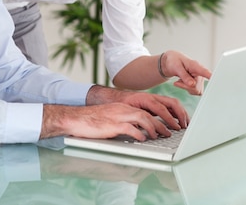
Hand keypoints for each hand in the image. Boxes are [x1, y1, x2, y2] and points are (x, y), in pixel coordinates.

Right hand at [40, 102, 172, 140]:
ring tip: (159, 136)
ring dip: (154, 128)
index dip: (159, 116)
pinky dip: (139, 134)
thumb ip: (125, 121)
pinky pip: (131, 129)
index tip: (167, 124)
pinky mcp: (113, 125)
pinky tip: (143, 139)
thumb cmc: (92, 120)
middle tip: (169, 132)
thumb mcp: (112, 117)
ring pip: (143, 119)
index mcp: (124, 107)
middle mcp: (124, 109)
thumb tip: (138, 131)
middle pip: (149, 113)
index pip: (147, 109)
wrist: (76, 118)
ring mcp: (119, 116)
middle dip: (162, 123)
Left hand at [160, 50, 210, 94]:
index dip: (211, 77)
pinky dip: (187, 89)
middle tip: (177, 81)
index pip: (205, 72)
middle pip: (197, 87)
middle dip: (186, 87)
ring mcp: (200, 79)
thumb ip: (184, 76)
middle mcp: (201, 73)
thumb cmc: (175, 62)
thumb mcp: (176, 67)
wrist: (173, 62)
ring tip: (180, 80)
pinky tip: (183, 83)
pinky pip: (195, 92)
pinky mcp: (199, 84)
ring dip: (186, 88)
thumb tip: (192, 84)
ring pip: (197, 91)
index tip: (216, 81)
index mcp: (196, 66)